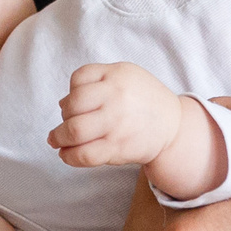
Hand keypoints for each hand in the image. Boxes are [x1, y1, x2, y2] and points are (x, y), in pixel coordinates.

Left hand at [50, 62, 186, 167]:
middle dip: (62, 118)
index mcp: (116, 75)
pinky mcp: (118, 148)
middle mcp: (116, 98)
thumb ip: (95, 80)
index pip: (78, 79)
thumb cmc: (143, 99)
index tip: (74, 104)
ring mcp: (116, 124)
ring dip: (58, 138)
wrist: (173, 126)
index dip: (71, 92)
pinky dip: (69, 156)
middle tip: (64, 125)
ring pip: (74, 131)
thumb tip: (62, 103)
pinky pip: (85, 154)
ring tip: (56, 141)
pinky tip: (66, 154)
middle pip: (71, 106)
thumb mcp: (125, 74)